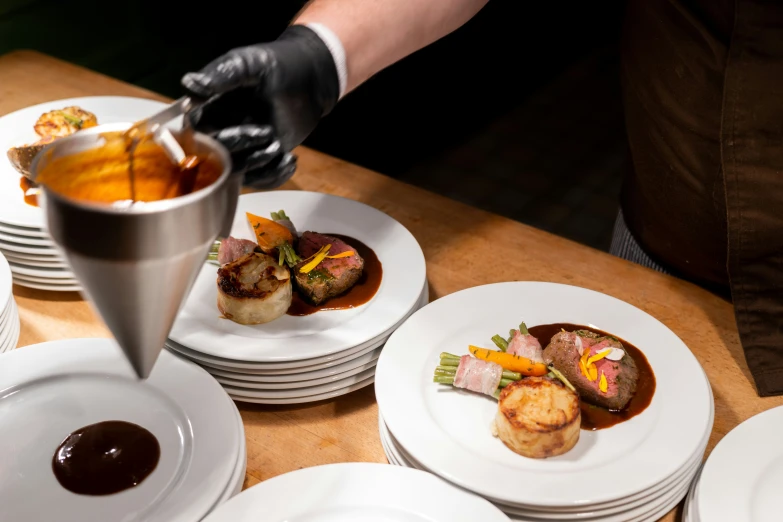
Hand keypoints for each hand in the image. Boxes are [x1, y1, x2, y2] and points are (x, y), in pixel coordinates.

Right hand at [181, 25, 339, 188]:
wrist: (310, 79)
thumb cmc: (277, 64)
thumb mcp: (249, 64)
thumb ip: (222, 74)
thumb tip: (189, 84)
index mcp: (209, 106)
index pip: (195, 131)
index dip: (209, 137)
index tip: (234, 130)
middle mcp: (221, 129)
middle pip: (216, 154)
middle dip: (241, 145)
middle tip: (268, 132)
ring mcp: (242, 147)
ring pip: (237, 171)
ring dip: (259, 165)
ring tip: (279, 146)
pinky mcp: (261, 159)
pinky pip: (260, 179)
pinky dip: (274, 176)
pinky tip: (290, 159)